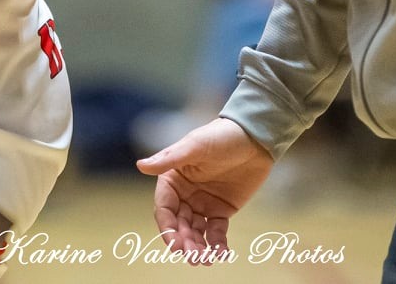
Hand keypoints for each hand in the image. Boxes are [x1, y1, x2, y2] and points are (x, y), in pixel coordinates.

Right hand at [136, 118, 273, 261]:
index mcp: (172, 179)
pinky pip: (215, 232)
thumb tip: (140, 166)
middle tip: (194, 258)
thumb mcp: (195, 146)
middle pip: (179, 225)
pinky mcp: (221, 210)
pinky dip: (217, 245)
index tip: (175, 244)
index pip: (165, 209)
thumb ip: (169, 158)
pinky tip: (222, 254)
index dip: (167, 228)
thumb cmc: (220, 136)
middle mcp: (184, 194)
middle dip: (184, 242)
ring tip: (205, 260)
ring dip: (197, 247)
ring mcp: (202, 204)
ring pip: (195, 232)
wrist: (255, 138)